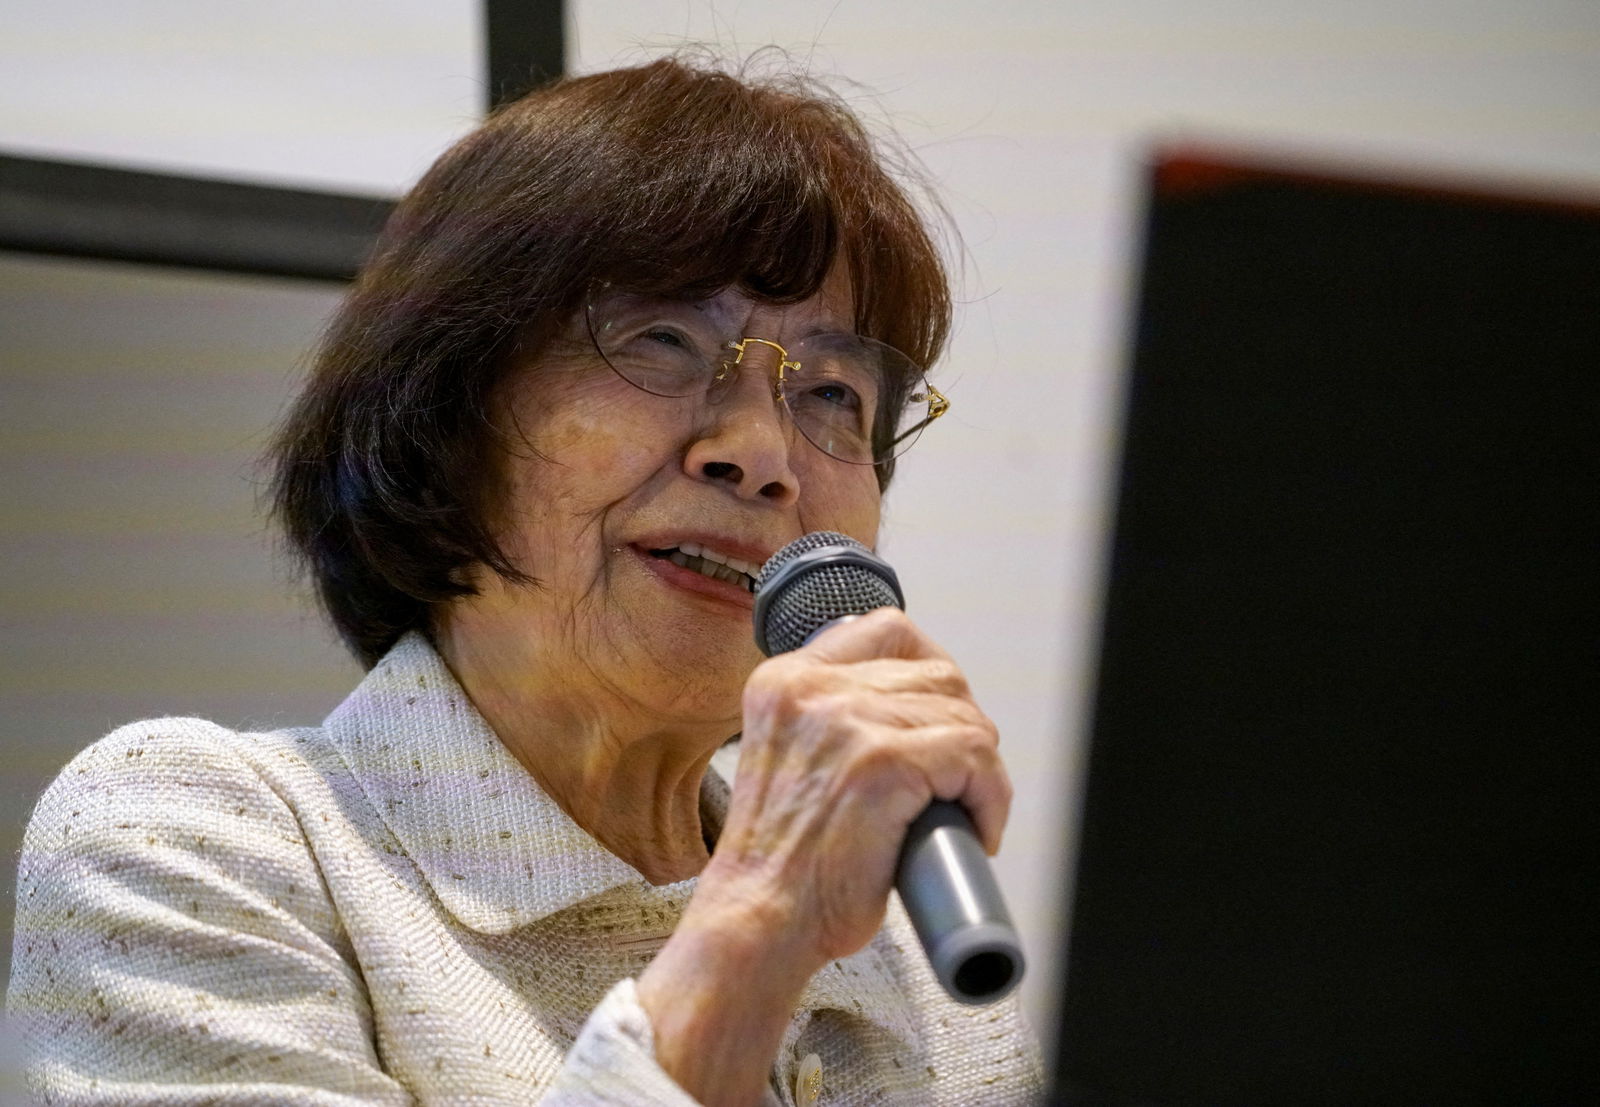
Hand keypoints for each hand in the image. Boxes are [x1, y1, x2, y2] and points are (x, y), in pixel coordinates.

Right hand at [637, 608, 1009, 1105]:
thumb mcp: (789, 755)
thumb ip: (832, 716)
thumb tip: (913, 702)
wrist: (759, 919)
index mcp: (785, 681)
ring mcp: (848, 722)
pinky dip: (990, 797)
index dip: (931, 671)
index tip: (940, 715)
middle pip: (938, 672)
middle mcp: (812, 689)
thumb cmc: (782, 859)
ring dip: (978, 770)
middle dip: (960, 727)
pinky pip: (975, 757)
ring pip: (963, 715)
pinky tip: (972, 829)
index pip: (887, 630)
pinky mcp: (884, 763)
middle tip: (952, 781)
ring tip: (958, 813)